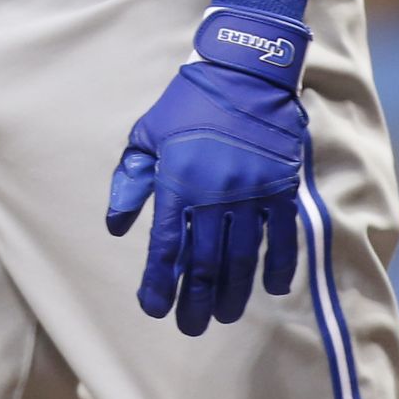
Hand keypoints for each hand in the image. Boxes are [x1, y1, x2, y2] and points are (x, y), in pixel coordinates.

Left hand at [104, 12, 310, 335]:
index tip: (154, 309)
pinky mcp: (281, 188)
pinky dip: (277, 265)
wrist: (245, 71)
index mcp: (177, 181)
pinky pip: (281, 237)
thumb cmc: (189, 102)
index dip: (159, 283)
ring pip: (241, 257)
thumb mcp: (147, 134)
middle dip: (196, 300)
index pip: (165, 247)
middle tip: (191, 326)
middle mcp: (214, 194)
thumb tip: (117, 226)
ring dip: (233, 292)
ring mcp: (251, 194)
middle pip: (204, 262)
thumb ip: (131, 180)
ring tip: (224, 315)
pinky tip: (272, 287)